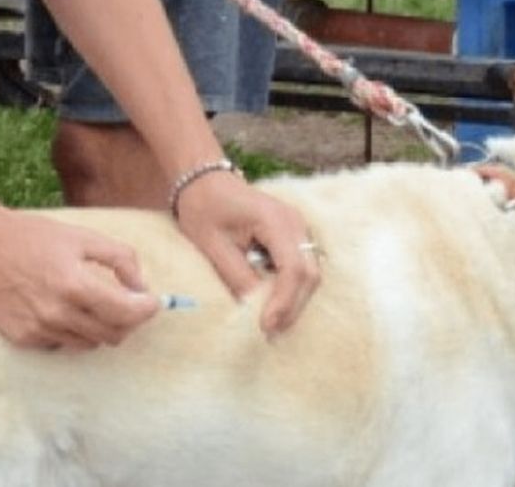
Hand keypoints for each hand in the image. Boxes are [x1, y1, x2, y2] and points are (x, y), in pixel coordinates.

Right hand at [0, 210, 160, 350]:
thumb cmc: (32, 235)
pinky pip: (61, 344)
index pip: (128, 313)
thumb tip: (141, 285)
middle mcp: (59, 314)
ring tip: (93, 303)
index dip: (147, 309)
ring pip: (89, 343)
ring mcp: (39, 330)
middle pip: (113, 334)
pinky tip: (61, 309)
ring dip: (100, 327)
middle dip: (128, 320)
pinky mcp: (22, 339)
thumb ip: (119, 257)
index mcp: (76, 285)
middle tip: (127, 302)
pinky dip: (71, 331)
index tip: (153, 302)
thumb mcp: (81, 236)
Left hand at [172, 169, 320, 337]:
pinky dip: (290, 290)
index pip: (292, 267)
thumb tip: (254, 310)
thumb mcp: (212, 245)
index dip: (283, 301)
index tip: (265, 326)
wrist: (205, 181)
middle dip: (292, 306)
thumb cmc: (204, 208)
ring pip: (309, 274)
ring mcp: (298, 228)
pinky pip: (301, 268)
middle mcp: (295, 222)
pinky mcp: (294, 237)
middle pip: (309, 274)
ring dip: (293, 301)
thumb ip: (236, 276)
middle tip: (268, 332)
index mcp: (275, 219)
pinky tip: (272, 305)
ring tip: (269, 324)